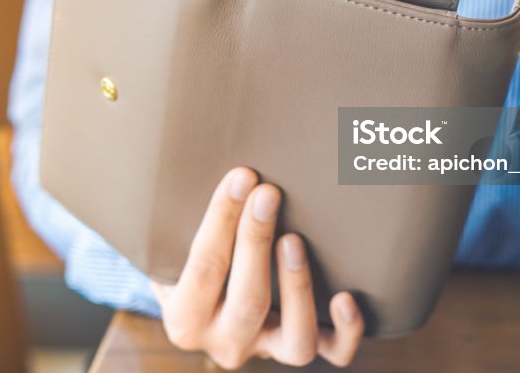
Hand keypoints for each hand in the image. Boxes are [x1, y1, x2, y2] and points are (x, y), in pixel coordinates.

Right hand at [150, 167, 362, 368]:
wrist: (204, 306)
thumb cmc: (189, 258)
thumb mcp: (172, 247)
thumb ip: (184, 221)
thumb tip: (222, 167)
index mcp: (184, 318)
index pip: (204, 268)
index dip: (222, 220)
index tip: (241, 176)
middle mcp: (225, 343)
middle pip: (248, 302)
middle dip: (257, 242)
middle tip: (269, 192)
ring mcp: (266, 349)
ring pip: (295, 339)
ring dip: (297, 288)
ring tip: (295, 240)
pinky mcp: (298, 347)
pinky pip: (334, 352)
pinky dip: (347, 331)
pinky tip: (347, 297)